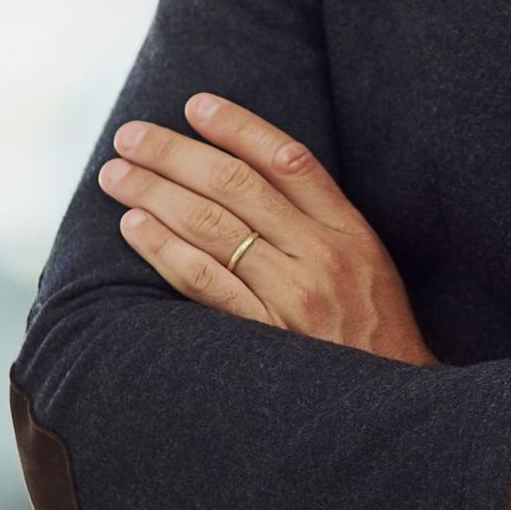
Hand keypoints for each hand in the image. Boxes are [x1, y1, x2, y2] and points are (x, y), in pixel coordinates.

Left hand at [97, 92, 438, 367]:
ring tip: (117, 174)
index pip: (288, 159)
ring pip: (211, 228)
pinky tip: (135, 227)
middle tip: (131, 135)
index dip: (238, 126)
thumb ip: (320, 219)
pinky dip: (165, 249)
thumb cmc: (375, 327)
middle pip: (237, 187)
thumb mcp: (366, 261)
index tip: (196, 104)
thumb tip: (252, 173)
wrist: (392, 404)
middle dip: (176, 154)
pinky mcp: (262, 336)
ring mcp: (289, 297)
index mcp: (348, 231)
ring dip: (155, 194)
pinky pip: (203, 282)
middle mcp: (319, 257)